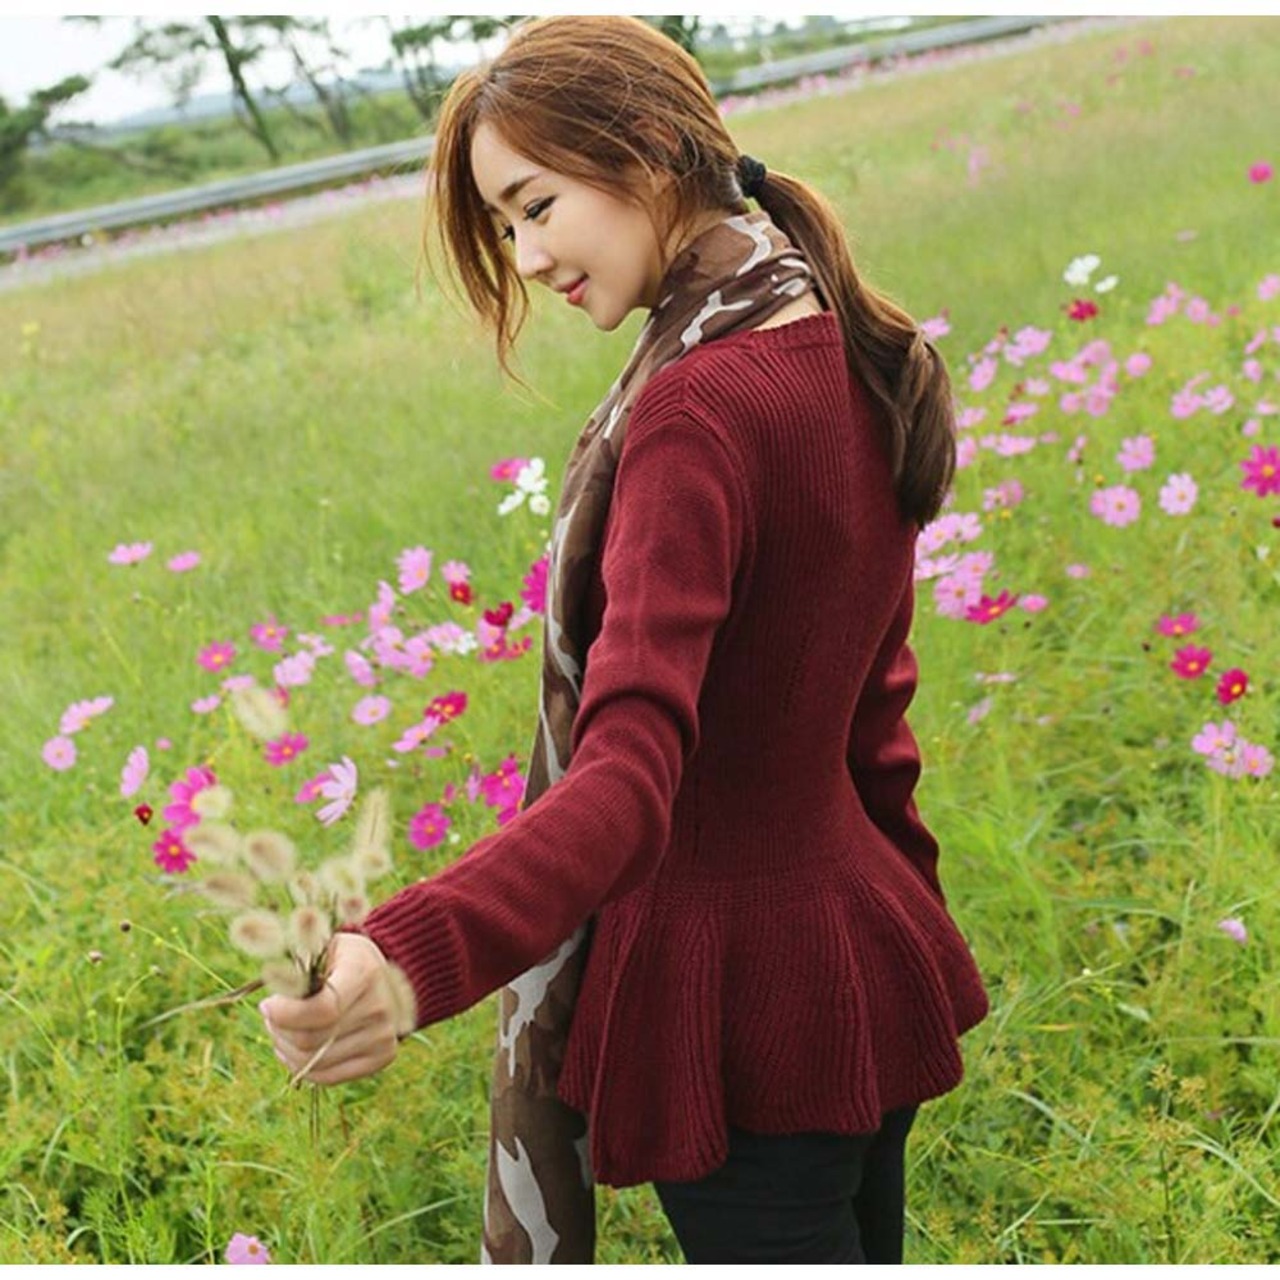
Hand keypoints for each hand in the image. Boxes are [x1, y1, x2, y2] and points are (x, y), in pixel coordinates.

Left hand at [259, 932, 402, 1085]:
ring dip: (287, 1049)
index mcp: (364, 973)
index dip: (286, 1014)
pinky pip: (329, 1077)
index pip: (323, 1010)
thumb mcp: (323, 946)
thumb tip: (272, 983)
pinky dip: (303, 1067)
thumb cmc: (343, 959)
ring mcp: (384, 1035)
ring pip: (314, 1063)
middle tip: (271, 1016)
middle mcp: (380, 1007)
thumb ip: (298, 964)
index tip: (267, 1005)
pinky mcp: (382, 1057)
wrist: (387, 974)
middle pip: (312, 1040)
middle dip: (280, 1030)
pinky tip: (295, 1049)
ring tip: (282, 1030)